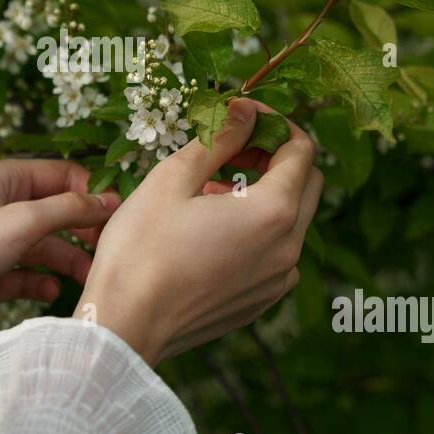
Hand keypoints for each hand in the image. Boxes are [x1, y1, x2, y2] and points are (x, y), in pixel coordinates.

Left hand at [0, 159, 119, 357]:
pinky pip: (25, 276)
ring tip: (90, 280)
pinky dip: (42, 284)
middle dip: (84, 229)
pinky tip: (55, 295)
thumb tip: (109, 199)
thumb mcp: (16, 223)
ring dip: (68, 260)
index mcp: (3, 179)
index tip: (121, 219)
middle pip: (57, 211)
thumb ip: (66, 209)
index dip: (93, 192)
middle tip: (112, 253)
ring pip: (44, 246)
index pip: (63, 174)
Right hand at [75, 99, 322, 365]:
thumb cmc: (141, 248)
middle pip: (307, 183)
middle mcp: (288, 248)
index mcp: (273, 212)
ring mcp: (278, 280)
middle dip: (275, 156)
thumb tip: (245, 110)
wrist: (125, 324)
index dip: (273, 124)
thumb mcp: (174, 178)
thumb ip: (219, 138)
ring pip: (293, 220)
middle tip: (230, 149)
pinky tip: (212, 230)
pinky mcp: (262, 301)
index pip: (300, 150)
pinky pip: (277, 253)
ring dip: (265, 194)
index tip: (239, 117)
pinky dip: (257, 231)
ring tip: (211, 191)